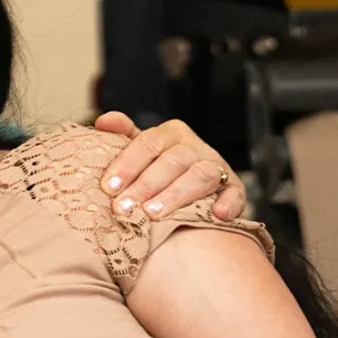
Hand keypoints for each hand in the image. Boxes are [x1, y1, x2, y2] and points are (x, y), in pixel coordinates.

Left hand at [94, 113, 246, 221]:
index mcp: (170, 133)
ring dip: (176, 195)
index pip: (147, 144)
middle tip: (124, 208)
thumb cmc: (160, 167)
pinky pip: (235, 193)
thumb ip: (124, 135)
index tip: (107, 188)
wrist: (198, 187)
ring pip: (199, 176)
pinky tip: (217, 215)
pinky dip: (228, 203)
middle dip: (145, 185)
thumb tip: (103, 122)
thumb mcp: (142, 149)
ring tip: (153, 214)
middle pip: (171, 162)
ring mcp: (217, 166)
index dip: (126, 165)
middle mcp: (194, 146)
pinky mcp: (234, 188)